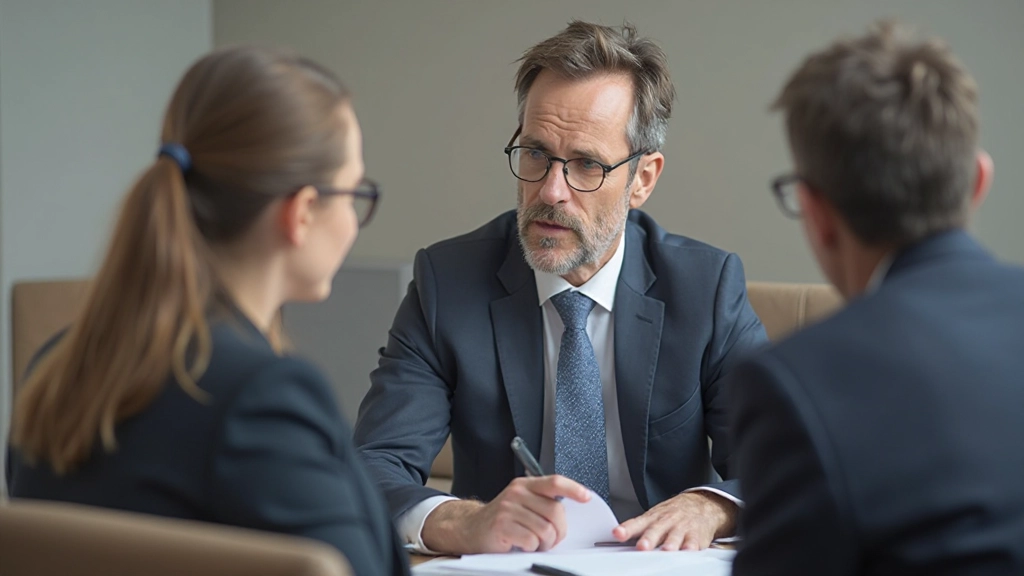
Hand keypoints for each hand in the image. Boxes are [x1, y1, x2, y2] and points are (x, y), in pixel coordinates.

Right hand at [422, 475, 590, 553]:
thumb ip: (541, 501)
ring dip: (544, 543)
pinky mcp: (502, 525)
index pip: (554, 482)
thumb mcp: (521, 502)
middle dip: (559, 530)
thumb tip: (568, 510)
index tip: (586, 497)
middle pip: (555, 511)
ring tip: (535, 543)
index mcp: (525, 485)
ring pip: (545, 529)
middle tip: (551, 538)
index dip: (573, 488)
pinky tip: (522, 545)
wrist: (470, 528)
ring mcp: (508, 509)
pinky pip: (530, 540)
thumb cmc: (501, 518)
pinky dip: (531, 548)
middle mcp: (516, 493)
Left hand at [612, 492, 736, 550]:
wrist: (700, 504)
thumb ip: (636, 529)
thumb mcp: (653, 517)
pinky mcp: (696, 535)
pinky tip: (688, 550)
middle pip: (656, 530)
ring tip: (666, 550)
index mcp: (652, 519)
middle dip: (649, 539)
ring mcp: (681, 528)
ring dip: (670, 543)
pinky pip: (694, 541)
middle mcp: (665, 522)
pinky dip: (691, 546)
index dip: (627, 529)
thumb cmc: (672, 514)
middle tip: (642, 546)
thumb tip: (617, 537)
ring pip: (675, 536)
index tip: (618, 533)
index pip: (636, 523)